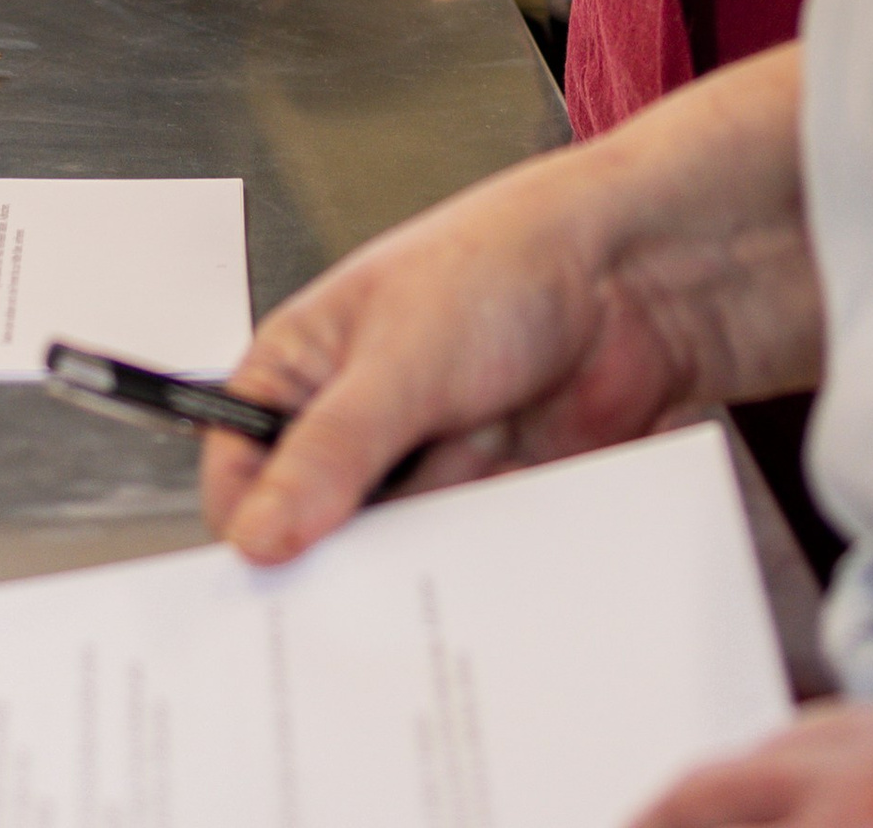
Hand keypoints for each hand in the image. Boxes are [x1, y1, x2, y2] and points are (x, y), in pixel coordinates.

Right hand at [202, 46, 820, 562]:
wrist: (634, 280)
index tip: (266, 578)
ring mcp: (419, 462)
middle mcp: (353, 422)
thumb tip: (257, 534)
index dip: (247, 525)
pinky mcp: (481, 497)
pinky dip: (462, 571)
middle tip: (338, 609)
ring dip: (401, 568)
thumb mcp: (400, 359)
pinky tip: (474, 574)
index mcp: (303, 370)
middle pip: (308, 527)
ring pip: (383, 554)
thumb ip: (330, 450)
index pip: (239, 472)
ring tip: (419, 580)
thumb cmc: (506, 263)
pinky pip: (452, 561)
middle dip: (327, 562)